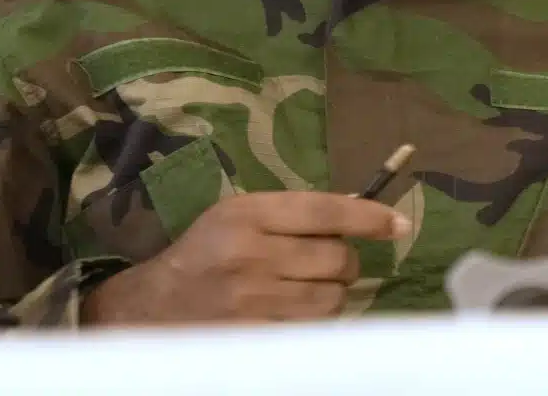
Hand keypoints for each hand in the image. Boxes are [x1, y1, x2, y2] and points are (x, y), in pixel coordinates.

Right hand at [82, 191, 410, 324]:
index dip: (369, 217)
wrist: (150, 307)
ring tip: (308, 290)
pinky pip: (311, 330)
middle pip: (338, 258)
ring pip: (332, 299)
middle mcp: (250, 253)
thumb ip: (293, 213)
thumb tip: (361, 212)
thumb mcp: (239, 216)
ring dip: (333, 294)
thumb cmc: (205, 252)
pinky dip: (315, 322)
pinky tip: (295, 313)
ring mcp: (251, 300)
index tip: (397, 224)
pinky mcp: (252, 338)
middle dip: (346, 262)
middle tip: (330, 264)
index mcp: (247, 214)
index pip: (326, 210)